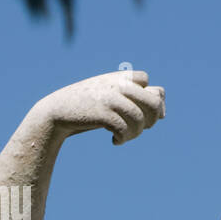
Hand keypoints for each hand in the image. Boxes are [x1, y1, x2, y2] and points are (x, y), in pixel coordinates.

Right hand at [34, 70, 165, 144]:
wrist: (56, 111)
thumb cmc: (88, 106)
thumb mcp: (111, 96)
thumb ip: (135, 98)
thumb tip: (164, 113)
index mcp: (122, 77)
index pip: (155, 88)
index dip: (153, 105)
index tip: (142, 116)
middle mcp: (119, 85)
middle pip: (154, 101)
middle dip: (152, 120)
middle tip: (140, 128)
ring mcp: (111, 98)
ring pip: (140, 118)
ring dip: (136, 133)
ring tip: (124, 137)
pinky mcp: (102, 113)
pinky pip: (124, 129)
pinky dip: (123, 139)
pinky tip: (114, 141)